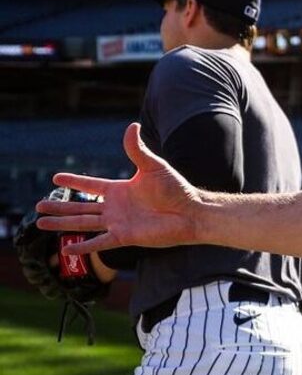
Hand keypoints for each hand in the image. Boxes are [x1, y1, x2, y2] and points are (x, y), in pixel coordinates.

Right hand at [37, 123, 199, 254]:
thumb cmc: (176, 189)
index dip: (74, 182)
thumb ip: (137, 150)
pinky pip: (99, 243)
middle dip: (60, 207)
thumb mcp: (153, 166)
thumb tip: (131, 126)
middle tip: (38, 206)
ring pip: (83, 224)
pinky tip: (66, 248)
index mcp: (120, 190)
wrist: (190, 212)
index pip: (91, 185)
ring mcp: (118, 223)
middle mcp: (116, 207)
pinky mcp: (124, 237)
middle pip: (80, 207)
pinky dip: (83, 246)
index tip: (55, 178)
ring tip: (40, 223)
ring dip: (62, 224)